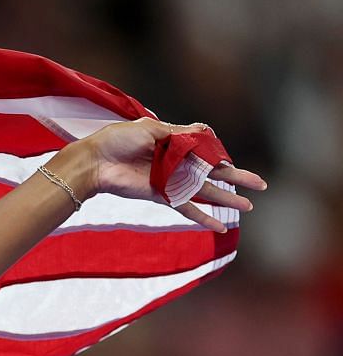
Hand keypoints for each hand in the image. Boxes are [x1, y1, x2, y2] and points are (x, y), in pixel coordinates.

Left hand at [71, 117, 266, 232]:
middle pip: (213, 173)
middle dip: (237, 178)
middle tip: (261, 185)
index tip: (230, 161)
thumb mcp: (151, 128)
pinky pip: (186, 209)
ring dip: (227, 200)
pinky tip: (219, 226)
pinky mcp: (162, 196)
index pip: (206, 151)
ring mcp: (170, 181)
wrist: (95, 161)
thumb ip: (179, 133)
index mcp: (175, 143)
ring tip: (249, 208)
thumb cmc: (118, 139)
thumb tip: (206, 130)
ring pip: (205, 192)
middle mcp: (176, 163)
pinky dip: (203, 218)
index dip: (220, 156)